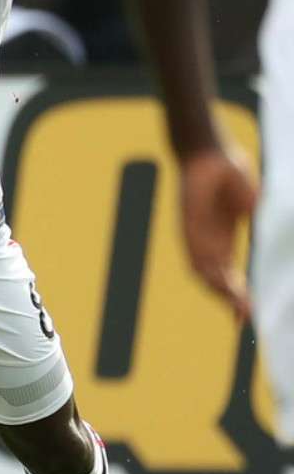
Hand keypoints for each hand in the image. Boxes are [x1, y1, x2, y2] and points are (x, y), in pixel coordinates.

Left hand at [177, 144, 257, 318]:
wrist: (208, 153)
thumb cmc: (231, 176)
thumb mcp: (256, 205)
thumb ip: (268, 224)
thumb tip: (289, 237)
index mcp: (223, 241)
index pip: (232, 276)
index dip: (241, 296)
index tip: (253, 314)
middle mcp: (208, 243)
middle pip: (219, 281)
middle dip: (233, 301)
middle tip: (247, 320)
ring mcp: (197, 236)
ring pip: (206, 273)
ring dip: (222, 291)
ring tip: (240, 309)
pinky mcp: (188, 226)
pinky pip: (196, 252)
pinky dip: (209, 270)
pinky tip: (224, 282)